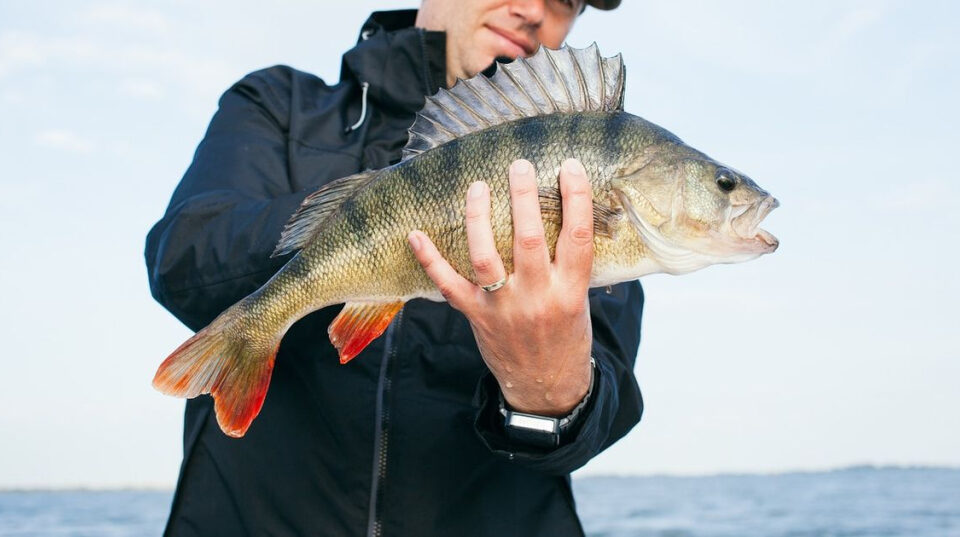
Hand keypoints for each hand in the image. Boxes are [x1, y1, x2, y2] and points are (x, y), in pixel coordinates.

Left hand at [407, 158, 593, 415]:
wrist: (546, 387)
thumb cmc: (567, 336)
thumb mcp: (581, 300)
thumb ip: (571, 263)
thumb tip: (568, 211)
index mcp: (571, 292)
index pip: (578, 238)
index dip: (576, 198)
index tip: (569, 166)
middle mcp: (537, 298)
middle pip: (529, 240)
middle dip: (523, 197)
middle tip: (519, 164)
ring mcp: (503, 308)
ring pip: (485, 256)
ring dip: (478, 218)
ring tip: (477, 186)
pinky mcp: (477, 317)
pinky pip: (448, 286)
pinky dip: (430, 260)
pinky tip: (416, 234)